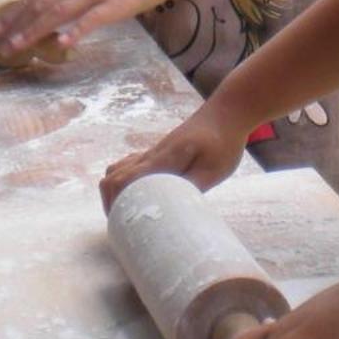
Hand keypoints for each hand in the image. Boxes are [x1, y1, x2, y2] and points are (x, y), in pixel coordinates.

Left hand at [0, 0, 180, 59]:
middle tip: (1, 46)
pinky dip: (75, 31)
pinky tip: (64, 44)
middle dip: (18, 26)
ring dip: (35, 31)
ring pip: (58, 13)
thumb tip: (58, 4)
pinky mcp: (114, 4)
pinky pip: (91, 19)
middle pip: (41, 6)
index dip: (15, 12)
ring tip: (19, 48)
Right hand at [99, 105, 249, 210]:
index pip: (123, 180)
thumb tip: (171, 210)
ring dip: (117, 191)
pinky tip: (142, 195)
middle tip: (126, 224)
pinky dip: (126, 181)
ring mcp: (153, 151)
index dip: (114, 203)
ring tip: (130, 212)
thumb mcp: (214, 170)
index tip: (122, 225)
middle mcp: (152, 155)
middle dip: (111, 201)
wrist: (227, 113)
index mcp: (162, 160)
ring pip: (118, 169)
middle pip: (113, 176)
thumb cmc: (223, 141)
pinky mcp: (159, 152)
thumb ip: (191, 188)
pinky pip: (130, 165)